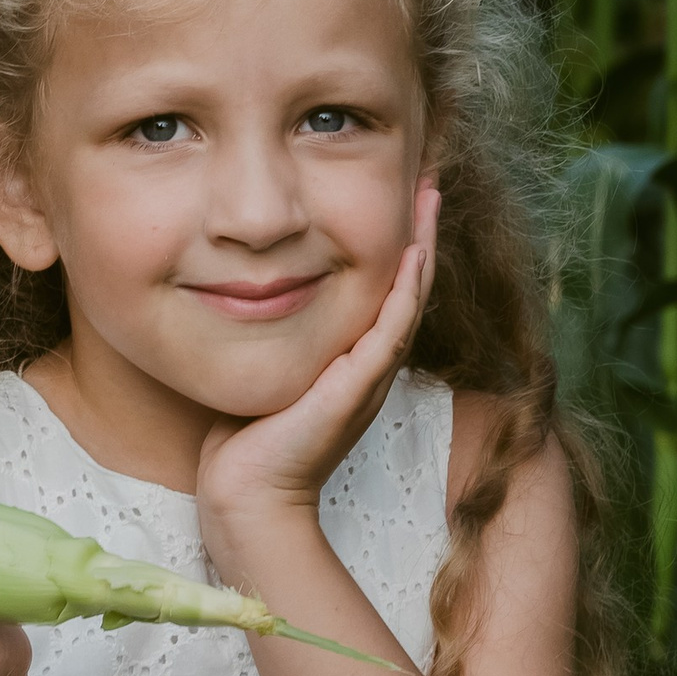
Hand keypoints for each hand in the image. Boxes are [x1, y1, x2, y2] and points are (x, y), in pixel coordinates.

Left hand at [195, 181, 438, 579]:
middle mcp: (369, 366)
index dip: (398, 241)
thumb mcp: (265, 369)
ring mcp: (367, 377)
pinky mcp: (355, 388)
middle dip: (419, 230)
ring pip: (407, 299)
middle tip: (430, 179)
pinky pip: (391, 329)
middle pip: (407, 285)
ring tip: (430, 197)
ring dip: (422, 246)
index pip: (385, 289)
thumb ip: (269, 335)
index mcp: (352, 360)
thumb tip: (246, 292)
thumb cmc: (246, 442)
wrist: (248, 496)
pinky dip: (405, 289)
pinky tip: (413, 252)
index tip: (400, 193)